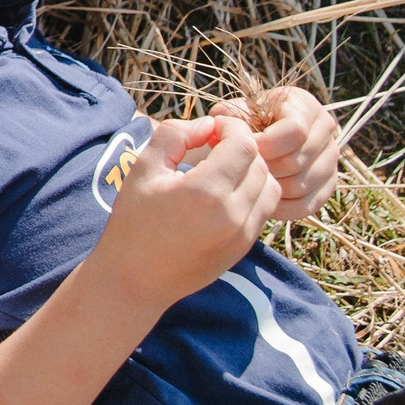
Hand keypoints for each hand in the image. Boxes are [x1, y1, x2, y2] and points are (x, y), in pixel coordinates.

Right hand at [91, 116, 279, 310]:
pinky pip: (265, 208)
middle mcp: (232, 214)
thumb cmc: (133, 220)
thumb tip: (208, 125)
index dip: (232, 128)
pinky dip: (254, 193)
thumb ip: (175, 135)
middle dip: (241, 147)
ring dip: (252, 170)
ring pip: (270, 186)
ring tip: (223, 169)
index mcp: (205, 191)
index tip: (212, 129)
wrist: (136, 279)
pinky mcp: (245, 246)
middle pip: (261, 163)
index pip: (244, 144)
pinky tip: (226, 192)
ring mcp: (243, 233)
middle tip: (216, 145)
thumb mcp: (144, 168)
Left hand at [217, 85, 344, 222]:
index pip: (295, 131)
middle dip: (266, 168)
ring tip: (249, 185)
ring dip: (271, 188)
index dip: (266, 144)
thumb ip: (228, 116)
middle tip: (243, 171)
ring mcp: (331, 158)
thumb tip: (225, 127)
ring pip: (302, 184)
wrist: (254, 141)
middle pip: (298, 160)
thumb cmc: (240, 124)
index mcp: (306, 105)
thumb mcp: (232, 112)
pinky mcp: (328, 184)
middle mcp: (326, 129)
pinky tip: (260, 202)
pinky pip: (307, 204)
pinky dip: (282, 207)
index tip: (244, 149)